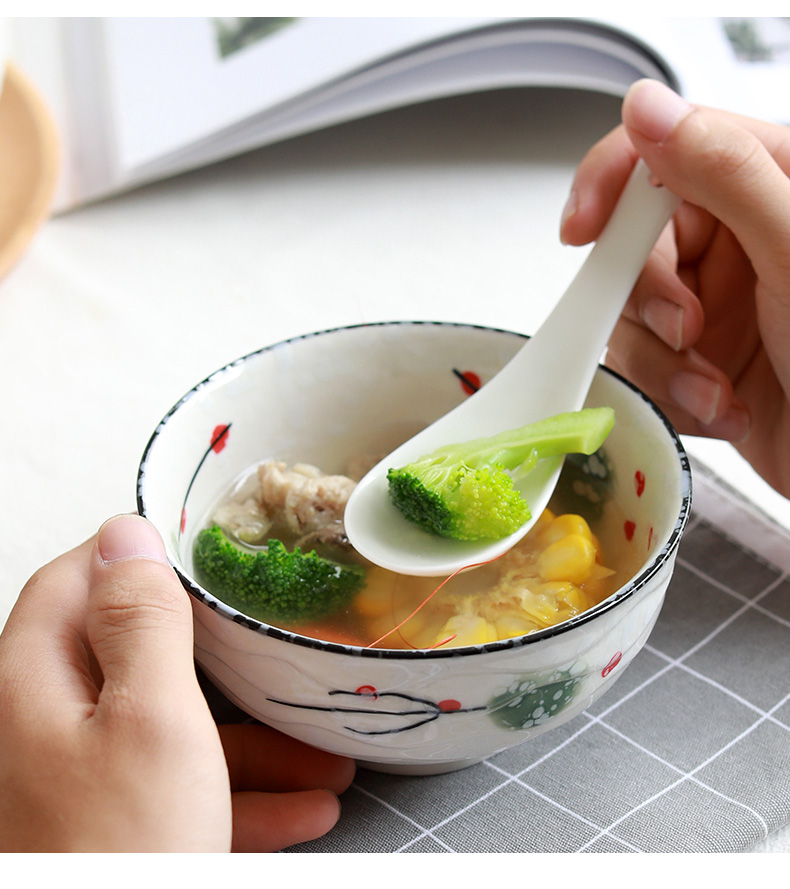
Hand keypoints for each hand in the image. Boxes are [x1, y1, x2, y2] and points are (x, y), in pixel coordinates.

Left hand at [0, 514, 354, 850]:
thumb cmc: (124, 849)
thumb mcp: (150, 720)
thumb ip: (139, 620)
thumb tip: (126, 532)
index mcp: (36, 682)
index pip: (75, 580)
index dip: (135, 555)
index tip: (201, 547)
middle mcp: (45, 725)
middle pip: (137, 661)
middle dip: (221, 664)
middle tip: (275, 648)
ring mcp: (77, 781)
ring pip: (167, 735)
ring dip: (248, 742)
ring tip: (321, 759)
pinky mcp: (110, 828)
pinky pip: (175, 792)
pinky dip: (237, 796)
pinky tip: (302, 811)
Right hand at [561, 78, 789, 498]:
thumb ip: (723, 173)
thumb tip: (647, 107)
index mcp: (770, 186)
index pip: (664, 150)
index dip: (612, 183)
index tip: (584, 226)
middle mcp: (737, 240)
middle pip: (634, 242)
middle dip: (649, 297)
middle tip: (686, 329)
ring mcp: (716, 303)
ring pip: (628, 314)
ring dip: (664, 362)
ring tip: (715, 389)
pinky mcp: (700, 361)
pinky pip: (643, 367)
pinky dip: (673, 394)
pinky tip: (722, 409)